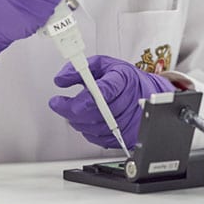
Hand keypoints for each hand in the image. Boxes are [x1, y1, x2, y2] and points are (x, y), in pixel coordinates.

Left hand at [49, 55, 174, 148]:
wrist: (144, 92)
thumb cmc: (122, 78)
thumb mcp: (101, 64)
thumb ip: (78, 69)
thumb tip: (61, 79)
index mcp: (122, 79)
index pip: (105, 91)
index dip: (86, 99)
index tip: (69, 102)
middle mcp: (128, 101)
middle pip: (97, 113)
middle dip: (72, 111)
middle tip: (59, 104)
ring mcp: (128, 120)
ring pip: (96, 128)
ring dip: (78, 121)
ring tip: (74, 109)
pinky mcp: (126, 136)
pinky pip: (100, 139)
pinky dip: (88, 130)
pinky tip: (87, 119)